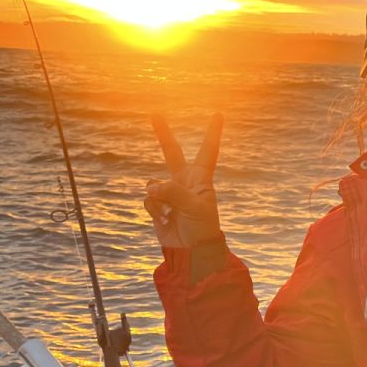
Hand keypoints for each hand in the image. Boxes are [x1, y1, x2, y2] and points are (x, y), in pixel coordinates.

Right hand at [144, 114, 223, 247]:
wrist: (191, 252)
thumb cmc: (201, 229)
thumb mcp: (194, 208)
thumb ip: (174, 193)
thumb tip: (151, 186)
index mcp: (201, 179)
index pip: (208, 151)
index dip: (212, 133)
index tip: (218, 114)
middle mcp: (185, 182)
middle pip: (172, 153)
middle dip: (163, 135)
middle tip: (155, 114)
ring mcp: (169, 192)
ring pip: (154, 184)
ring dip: (159, 198)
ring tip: (172, 214)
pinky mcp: (157, 205)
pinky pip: (148, 199)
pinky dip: (154, 210)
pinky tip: (165, 220)